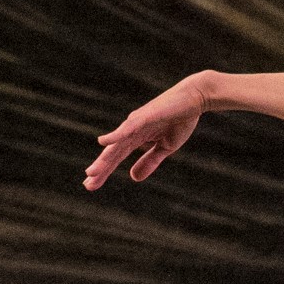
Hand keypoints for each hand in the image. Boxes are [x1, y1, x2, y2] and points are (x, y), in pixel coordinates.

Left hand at [84, 75, 208, 190]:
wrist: (195, 98)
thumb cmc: (181, 120)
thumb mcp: (165, 147)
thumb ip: (149, 161)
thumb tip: (133, 177)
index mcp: (136, 138)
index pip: (117, 157)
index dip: (105, 171)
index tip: (91, 185)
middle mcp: (131, 130)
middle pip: (113, 153)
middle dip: (101, 169)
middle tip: (88, 184)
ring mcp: (137, 122)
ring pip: (117, 144)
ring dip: (104, 158)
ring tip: (92, 172)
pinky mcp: (145, 117)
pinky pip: (128, 128)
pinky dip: (115, 135)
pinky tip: (103, 142)